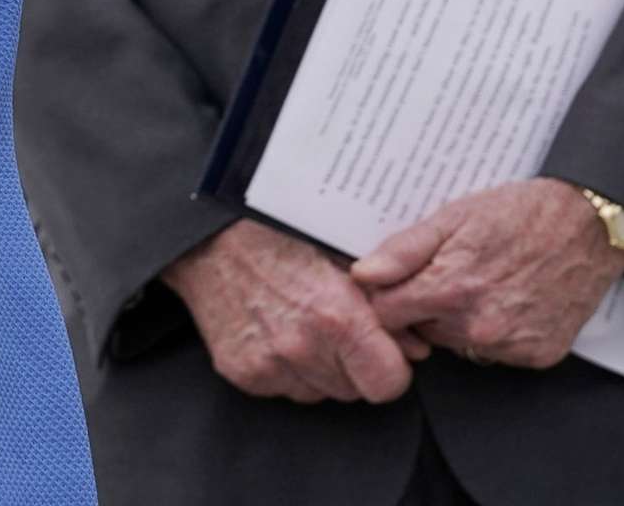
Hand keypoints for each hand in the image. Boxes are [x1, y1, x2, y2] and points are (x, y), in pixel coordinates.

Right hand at [161, 219, 421, 403]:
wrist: (206, 233)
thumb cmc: (277, 230)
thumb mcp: (342, 254)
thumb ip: (386, 302)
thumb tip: (418, 348)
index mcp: (335, 317)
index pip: (388, 384)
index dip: (390, 367)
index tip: (381, 348)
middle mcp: (301, 349)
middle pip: (354, 390)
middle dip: (354, 365)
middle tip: (336, 328)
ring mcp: (268, 365)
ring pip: (320, 392)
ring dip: (320, 368)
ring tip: (302, 323)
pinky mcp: (242, 373)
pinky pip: (284, 387)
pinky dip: (287, 368)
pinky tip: (276, 329)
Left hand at [353, 178, 623, 369]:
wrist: (590, 227)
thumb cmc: (520, 214)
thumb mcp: (453, 217)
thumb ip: (404, 251)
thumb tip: (363, 276)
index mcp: (450, 290)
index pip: (386, 316)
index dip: (384, 298)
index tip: (392, 284)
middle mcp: (478, 327)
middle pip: (421, 331)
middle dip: (423, 307)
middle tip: (446, 274)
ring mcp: (510, 346)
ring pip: (456, 344)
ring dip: (457, 322)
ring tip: (481, 283)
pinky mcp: (537, 356)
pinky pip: (495, 352)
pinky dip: (495, 332)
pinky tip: (509, 300)